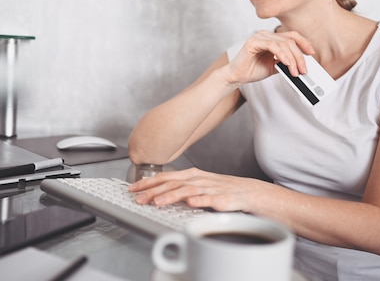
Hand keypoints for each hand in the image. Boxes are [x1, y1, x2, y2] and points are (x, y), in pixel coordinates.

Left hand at [129, 167, 265, 211]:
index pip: (165, 177)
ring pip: (187, 191)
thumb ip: (179, 187)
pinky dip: (199, 200)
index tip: (133, 188)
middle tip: (139, 198)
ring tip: (157, 202)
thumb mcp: (197, 184)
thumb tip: (157, 192)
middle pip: (172, 183)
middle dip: (153, 191)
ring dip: (171, 196)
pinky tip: (190, 203)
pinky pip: (209, 199)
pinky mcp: (221, 198)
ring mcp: (209, 188)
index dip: (148, 182)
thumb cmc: (220, 189)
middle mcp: (197, 179)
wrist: (246, 191)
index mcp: (190, 175)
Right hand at [224, 30, 314, 84]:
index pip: (291, 36)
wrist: (237, 77)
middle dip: (299, 56)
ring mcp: (259, 36)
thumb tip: (301, 64)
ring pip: (283, 43)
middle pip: (290, 40)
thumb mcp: (274, 66)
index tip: (311, 53)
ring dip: (292, 59)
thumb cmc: (252, 70)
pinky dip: (282, 55)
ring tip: (295, 71)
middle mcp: (265, 34)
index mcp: (271, 38)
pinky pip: (272, 45)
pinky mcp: (253, 42)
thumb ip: (285, 62)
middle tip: (303, 69)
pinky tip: (286, 63)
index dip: (303, 43)